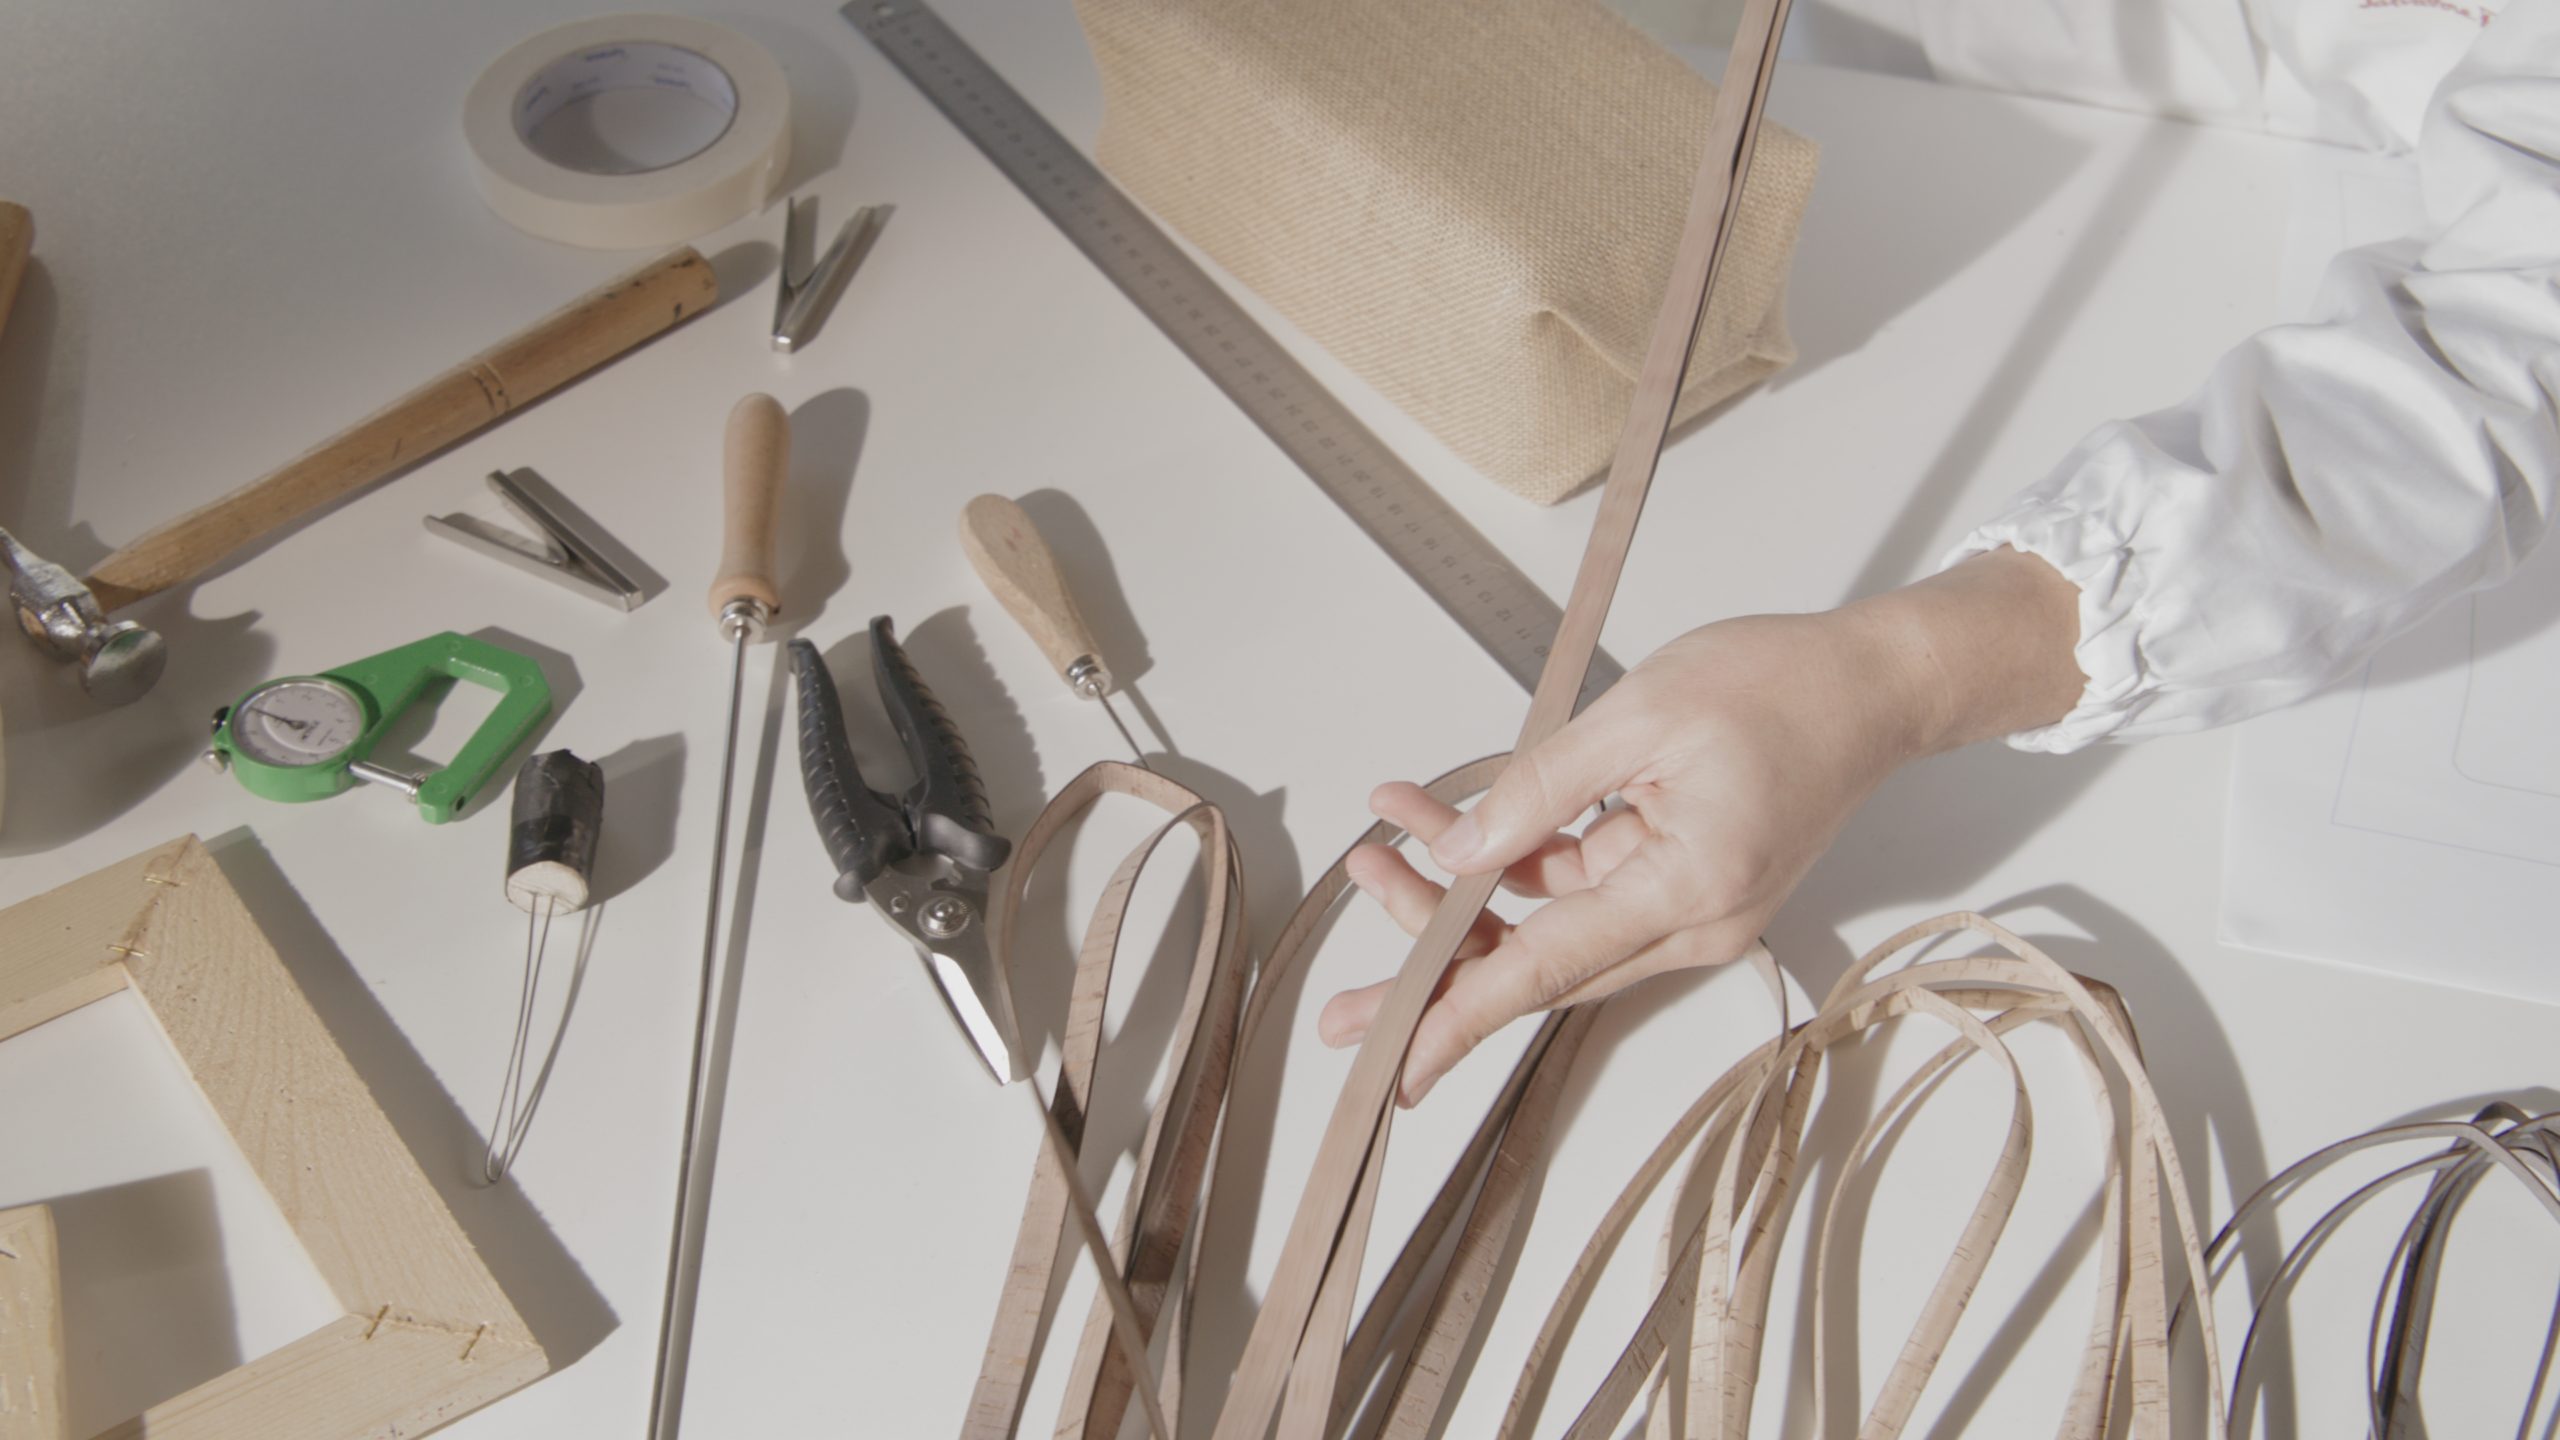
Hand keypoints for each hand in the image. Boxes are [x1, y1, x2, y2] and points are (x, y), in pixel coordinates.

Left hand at [1318, 549, 2085, 1104]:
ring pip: (1548, 930)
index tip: (1393, 1067)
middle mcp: (1691, 924)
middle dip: (1433, 957)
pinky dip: (1511, 859)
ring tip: (1374, 851)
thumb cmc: (1776, 685)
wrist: (1872, 684)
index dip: (1458, 1018)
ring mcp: (1688, 909)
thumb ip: (1537, 789)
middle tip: (1345, 985)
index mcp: (1688, 890)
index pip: (1546, 970)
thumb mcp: (1637, 716)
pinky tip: (1439, 816)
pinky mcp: (1680, 882)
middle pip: (1537, 966)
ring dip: (1461, 898)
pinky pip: (1577, 888)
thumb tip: (1456, 853)